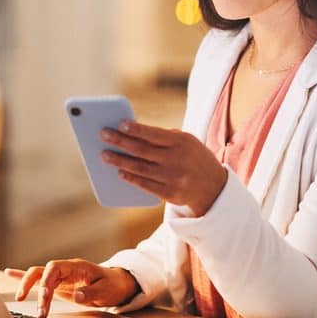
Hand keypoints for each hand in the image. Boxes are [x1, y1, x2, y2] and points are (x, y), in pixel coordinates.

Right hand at [3, 259, 139, 317]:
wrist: (117, 282)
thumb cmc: (111, 284)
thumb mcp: (105, 290)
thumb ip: (90, 292)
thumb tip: (75, 294)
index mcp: (75, 266)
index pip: (53, 268)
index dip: (46, 283)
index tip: (44, 301)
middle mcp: (65, 269)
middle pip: (41, 271)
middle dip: (33, 287)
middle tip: (37, 310)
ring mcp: (60, 276)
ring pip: (37, 275)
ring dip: (27, 286)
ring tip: (18, 299)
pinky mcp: (58, 284)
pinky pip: (39, 278)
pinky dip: (24, 276)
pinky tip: (9, 273)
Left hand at [100, 121, 226, 216]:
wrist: (213, 186)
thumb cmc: (192, 156)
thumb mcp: (186, 141)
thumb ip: (163, 137)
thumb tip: (131, 135)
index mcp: (181, 142)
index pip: (154, 134)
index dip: (136, 129)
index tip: (119, 124)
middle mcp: (177, 160)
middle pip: (142, 150)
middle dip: (120, 142)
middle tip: (102, 135)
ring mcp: (173, 178)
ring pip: (140, 168)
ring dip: (119, 161)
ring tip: (104, 155)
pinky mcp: (169, 193)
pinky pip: (145, 185)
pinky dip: (131, 178)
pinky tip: (119, 172)